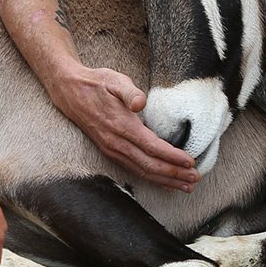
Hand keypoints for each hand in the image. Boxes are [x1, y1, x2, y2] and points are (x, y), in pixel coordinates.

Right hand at [52, 64, 198, 190]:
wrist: (71, 93)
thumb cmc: (97, 84)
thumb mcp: (114, 80)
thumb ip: (130, 92)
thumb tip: (141, 102)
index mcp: (121, 125)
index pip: (151, 147)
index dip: (172, 157)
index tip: (190, 162)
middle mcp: (116, 142)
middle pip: (149, 165)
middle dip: (174, 174)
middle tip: (194, 179)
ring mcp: (113, 150)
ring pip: (142, 172)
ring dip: (166, 181)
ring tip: (186, 186)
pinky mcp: (111, 152)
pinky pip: (134, 170)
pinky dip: (152, 179)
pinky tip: (165, 185)